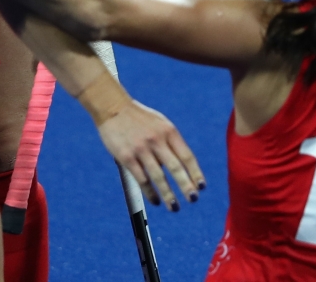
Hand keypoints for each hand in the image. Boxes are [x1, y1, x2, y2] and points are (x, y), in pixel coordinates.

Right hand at [93, 93, 205, 210]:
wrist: (113, 108)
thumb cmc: (140, 118)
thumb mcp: (161, 123)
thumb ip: (171, 142)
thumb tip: (183, 167)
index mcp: (169, 131)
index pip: (187, 156)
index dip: (195, 173)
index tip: (201, 187)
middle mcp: (157, 140)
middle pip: (175, 168)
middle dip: (186, 186)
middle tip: (193, 200)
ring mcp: (141, 149)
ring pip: (158, 177)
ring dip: (168, 194)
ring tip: (175, 207)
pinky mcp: (126, 157)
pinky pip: (141, 179)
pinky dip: (150, 192)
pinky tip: (156, 200)